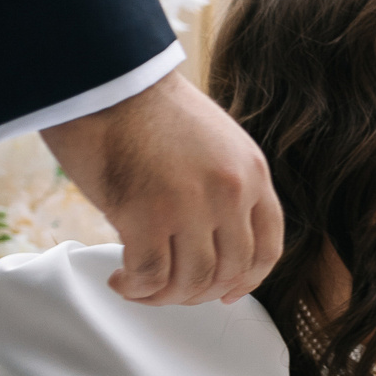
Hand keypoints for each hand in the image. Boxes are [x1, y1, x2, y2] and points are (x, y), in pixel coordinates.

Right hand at [41, 69, 281, 304]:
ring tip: (140, 286)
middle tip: (170, 291)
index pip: (268, 247)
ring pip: (192, 280)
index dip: (248, 280)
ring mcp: (191, 206)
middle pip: (229, 270)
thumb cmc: (149, 108)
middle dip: (199, 292)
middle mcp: (230, 193)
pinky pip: (150, 275)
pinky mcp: (145, 215)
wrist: (107, 79)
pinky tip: (122, 281)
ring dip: (164, 295)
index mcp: (252, 174)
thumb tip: (212, 236)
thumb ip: (225, 184)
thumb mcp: (216, 142)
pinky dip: (136, 288)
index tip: (226, 293)